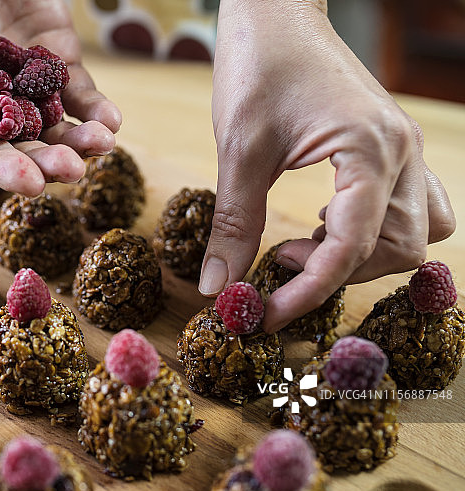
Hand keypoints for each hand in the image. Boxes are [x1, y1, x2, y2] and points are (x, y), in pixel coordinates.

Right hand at [0, 0, 120, 195]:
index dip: (2, 167)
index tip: (31, 184)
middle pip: (21, 143)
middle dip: (47, 161)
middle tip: (72, 171)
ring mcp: (26, 81)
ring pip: (55, 124)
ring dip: (79, 140)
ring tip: (101, 144)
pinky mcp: (57, 60)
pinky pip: (79, 91)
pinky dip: (96, 108)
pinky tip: (111, 121)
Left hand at [200, 0, 455, 331]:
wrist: (277, 12)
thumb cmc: (258, 66)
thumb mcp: (238, 150)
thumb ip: (233, 223)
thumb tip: (219, 288)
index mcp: (370, 151)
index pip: (352, 248)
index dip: (307, 293)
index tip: (265, 315)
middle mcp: (402, 153)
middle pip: (398, 250)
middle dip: (337, 273)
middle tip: (278, 261)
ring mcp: (403, 150)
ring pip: (416, 234)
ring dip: (360, 256)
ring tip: (299, 243)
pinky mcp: (391, 147)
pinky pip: (412, 208)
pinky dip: (373, 231)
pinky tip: (323, 222)